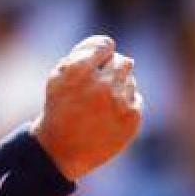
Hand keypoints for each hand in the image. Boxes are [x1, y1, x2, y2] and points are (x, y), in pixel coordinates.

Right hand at [32, 35, 142, 181]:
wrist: (62, 150)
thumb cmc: (60, 107)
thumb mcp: (58, 75)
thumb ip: (82, 52)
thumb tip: (110, 45)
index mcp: (79, 70)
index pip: (106, 44)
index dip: (100, 55)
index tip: (94, 67)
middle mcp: (101, 84)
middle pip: (122, 61)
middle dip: (111, 71)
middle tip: (98, 87)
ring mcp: (119, 102)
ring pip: (130, 80)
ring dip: (118, 88)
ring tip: (100, 105)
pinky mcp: (132, 118)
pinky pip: (136, 98)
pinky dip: (125, 105)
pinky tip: (109, 117)